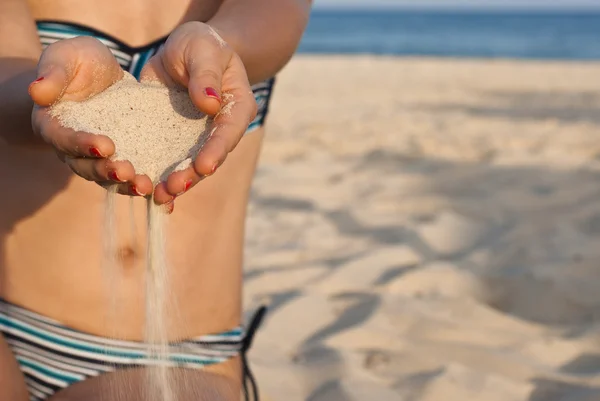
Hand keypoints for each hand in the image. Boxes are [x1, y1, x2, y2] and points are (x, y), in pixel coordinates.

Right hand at [29, 37, 152, 196]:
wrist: (99, 72)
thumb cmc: (78, 62)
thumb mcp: (66, 57)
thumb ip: (54, 73)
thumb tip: (38, 91)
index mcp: (53, 125)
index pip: (64, 139)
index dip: (83, 144)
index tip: (106, 145)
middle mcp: (73, 149)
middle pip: (86, 167)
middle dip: (107, 171)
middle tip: (127, 171)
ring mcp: (98, 158)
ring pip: (109, 178)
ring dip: (126, 185)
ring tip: (146, 186)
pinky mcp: (122, 158)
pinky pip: (131, 176)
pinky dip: (144, 185)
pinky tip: (162, 193)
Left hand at [140, 22, 257, 206]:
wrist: (183, 50)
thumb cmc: (201, 45)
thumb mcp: (204, 49)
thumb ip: (206, 75)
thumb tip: (209, 103)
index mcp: (236, 107)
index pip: (229, 131)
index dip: (217, 150)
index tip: (204, 166)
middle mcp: (219, 129)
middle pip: (209, 156)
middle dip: (192, 175)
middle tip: (173, 187)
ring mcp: (196, 138)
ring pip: (189, 165)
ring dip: (174, 183)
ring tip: (158, 196)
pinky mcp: (173, 139)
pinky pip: (167, 160)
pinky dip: (158, 176)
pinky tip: (144, 193)